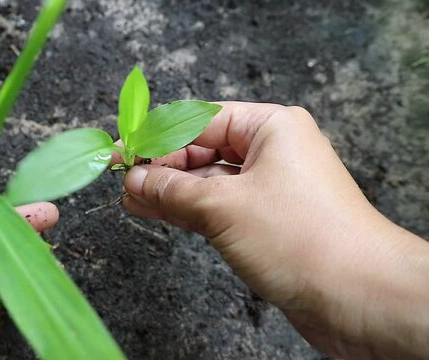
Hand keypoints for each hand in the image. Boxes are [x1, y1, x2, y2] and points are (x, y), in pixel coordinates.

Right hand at [117, 102, 428, 358]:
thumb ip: (173, 190)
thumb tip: (136, 180)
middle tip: (124, 181)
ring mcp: (271, 188)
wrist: (356, 297)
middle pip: (204, 150)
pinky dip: (190, 210)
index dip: (158, 138)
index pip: (200, 121)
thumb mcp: (223, 206)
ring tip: (132, 200)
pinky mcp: (267, 220)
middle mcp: (273, 152)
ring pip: (209, 181)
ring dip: (171, 191)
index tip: (124, 152)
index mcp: (271, 127)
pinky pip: (220, 206)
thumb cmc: (303, 238)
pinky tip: (159, 212)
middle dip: (163, 168)